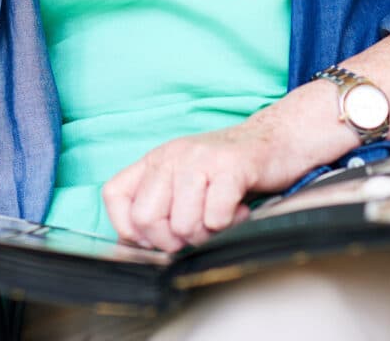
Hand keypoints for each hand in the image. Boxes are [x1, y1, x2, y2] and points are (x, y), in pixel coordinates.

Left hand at [102, 113, 300, 252]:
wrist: (275, 141)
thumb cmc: (226, 172)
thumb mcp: (183, 183)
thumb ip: (158, 207)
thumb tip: (132, 247)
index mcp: (154, 161)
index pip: (114, 195)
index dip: (130, 228)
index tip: (156, 237)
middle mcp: (170, 156)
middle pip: (145, 219)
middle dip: (172, 241)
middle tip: (197, 231)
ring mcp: (199, 159)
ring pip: (182, 225)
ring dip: (206, 235)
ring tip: (221, 218)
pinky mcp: (230, 166)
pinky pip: (215, 216)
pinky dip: (229, 225)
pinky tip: (239, 211)